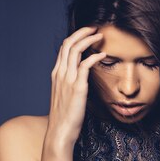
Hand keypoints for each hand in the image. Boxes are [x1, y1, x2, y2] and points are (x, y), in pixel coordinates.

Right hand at [47, 26, 106, 147]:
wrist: (60, 132)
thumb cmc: (64, 117)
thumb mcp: (65, 96)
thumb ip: (71, 85)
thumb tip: (83, 80)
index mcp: (56, 74)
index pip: (64, 49)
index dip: (75, 37)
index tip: (87, 33)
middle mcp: (60, 74)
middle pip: (68, 44)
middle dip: (82, 32)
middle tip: (94, 28)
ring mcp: (67, 80)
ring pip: (75, 50)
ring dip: (89, 40)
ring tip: (100, 36)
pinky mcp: (77, 87)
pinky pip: (85, 65)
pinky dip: (94, 56)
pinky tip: (103, 55)